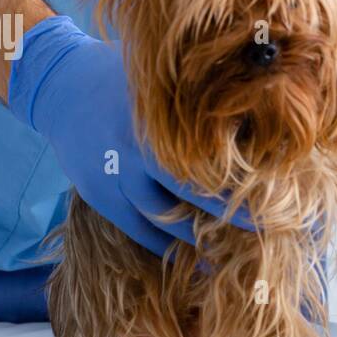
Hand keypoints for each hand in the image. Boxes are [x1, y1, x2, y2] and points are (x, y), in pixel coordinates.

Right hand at [8, 16, 251, 256]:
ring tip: (230, 253)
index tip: (276, 199)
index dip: (244, 181)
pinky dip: (165, 246)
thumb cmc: (126, 78)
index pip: (213, 156)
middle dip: (230, 216)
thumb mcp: (163, 80)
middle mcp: (138, 147)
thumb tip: (262, 109)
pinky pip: (137, 230)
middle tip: (264, 233)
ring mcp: (115, 174)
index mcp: (162, 117)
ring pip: (163, 219)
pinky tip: (192, 257)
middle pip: (192, 193)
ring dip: (197, 238)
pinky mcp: (98, 194)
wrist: (60, 84)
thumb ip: (200, 99)